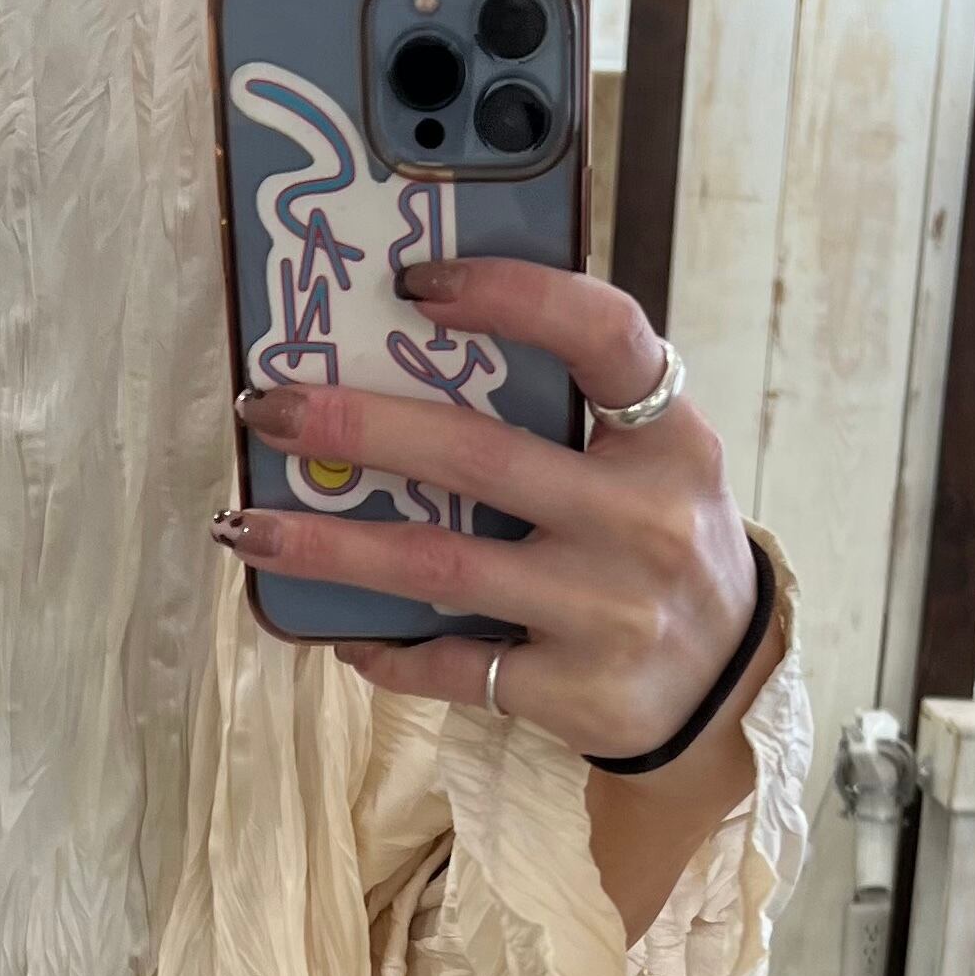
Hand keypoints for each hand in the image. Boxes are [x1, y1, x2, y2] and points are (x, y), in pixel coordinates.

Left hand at [211, 258, 761, 764]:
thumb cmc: (661, 546)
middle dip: (359, 426)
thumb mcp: (654, 466)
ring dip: (330, 549)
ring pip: (441, 567)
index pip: (602, 334)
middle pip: (479, 457)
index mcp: (670, 439)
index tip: (415, 284)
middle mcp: (644, 522)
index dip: (511, 295)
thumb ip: (571, 414)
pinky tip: (337, 633)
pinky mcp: (573, 691)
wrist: (725, 688)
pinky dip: (384, 649)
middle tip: (270, 408)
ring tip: (249, 530)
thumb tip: (410, 355)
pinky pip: (452, 665)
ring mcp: (608, 612)